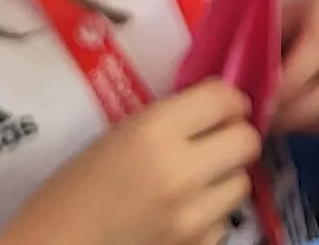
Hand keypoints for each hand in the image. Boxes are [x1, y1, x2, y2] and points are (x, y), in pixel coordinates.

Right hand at [0, 80, 257, 244]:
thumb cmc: (71, 191)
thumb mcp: (116, 137)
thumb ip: (166, 121)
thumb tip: (215, 109)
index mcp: (153, 132)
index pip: (224, 98)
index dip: (227, 100)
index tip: (220, 107)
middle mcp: (181, 170)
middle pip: (247, 140)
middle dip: (234, 137)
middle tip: (214, 142)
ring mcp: (193, 215)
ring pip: (240, 182)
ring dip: (223, 179)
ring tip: (192, 183)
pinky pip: (224, 220)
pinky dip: (209, 215)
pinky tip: (179, 215)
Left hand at [267, 0, 318, 147]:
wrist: (303, 37)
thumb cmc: (278, 35)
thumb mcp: (260, 30)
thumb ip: (256, 53)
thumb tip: (255, 89)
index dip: (294, 77)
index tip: (265, 101)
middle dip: (302, 111)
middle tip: (271, 123)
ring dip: (314, 125)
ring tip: (287, 120)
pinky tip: (315, 121)